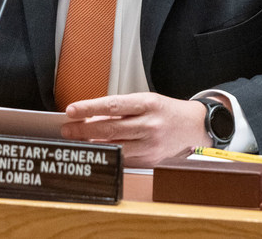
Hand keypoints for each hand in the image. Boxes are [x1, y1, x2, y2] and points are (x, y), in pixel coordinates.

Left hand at [60, 92, 208, 167]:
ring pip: (115, 146)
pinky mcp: (150, 160)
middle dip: (84, 129)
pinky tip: (97, 149)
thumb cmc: (166, 111)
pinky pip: (123, 158)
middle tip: (67, 129)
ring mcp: (151, 144)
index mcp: (148, 104)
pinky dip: (108, 153)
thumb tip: (90, 116)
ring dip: (93, 143)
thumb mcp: (145, 101)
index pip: (112, 105)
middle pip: (110, 128)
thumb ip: (120, 108)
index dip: (89, 108)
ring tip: (77, 140)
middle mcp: (150, 124)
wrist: (194, 127)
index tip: (71, 110)